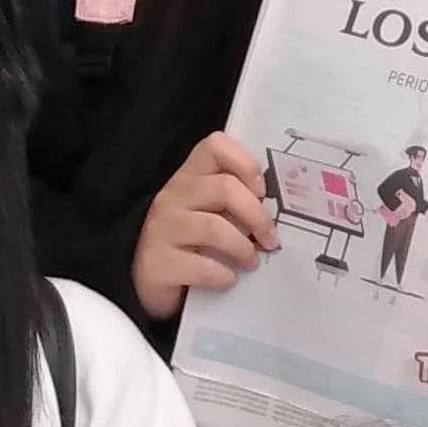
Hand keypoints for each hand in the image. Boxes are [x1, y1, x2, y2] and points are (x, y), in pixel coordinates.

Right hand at [132, 132, 277, 320]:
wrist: (151, 281)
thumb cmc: (190, 243)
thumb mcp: (210, 213)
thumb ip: (235, 202)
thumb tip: (276, 212)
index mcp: (189, 177)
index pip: (215, 146)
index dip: (245, 163)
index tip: (262, 191)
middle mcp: (173, 196)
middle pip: (224, 188)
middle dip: (257, 216)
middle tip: (270, 239)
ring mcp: (162, 228)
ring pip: (214, 228)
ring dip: (243, 248)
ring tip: (251, 262)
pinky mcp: (158, 263)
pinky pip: (202, 266)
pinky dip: (223, 275)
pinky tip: (228, 279)